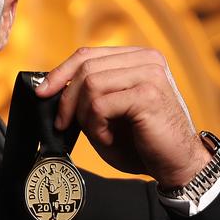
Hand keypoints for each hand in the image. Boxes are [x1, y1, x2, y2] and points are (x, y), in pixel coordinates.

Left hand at [35, 46, 210, 187]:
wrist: (177, 165)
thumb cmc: (141, 141)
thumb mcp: (108, 112)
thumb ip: (87, 95)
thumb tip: (50, 87)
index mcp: (136, 58)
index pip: (87, 55)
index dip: (60, 72)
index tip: (42, 91)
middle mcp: (146, 59)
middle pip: (85, 66)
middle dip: (66, 98)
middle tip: (63, 123)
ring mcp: (149, 74)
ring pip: (90, 84)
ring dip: (84, 115)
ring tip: (98, 133)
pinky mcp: (148, 94)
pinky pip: (100, 104)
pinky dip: (96, 126)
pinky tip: (108, 138)